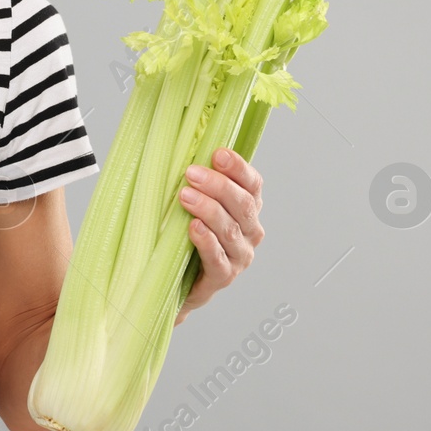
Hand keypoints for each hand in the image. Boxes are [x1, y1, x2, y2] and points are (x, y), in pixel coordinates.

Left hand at [174, 147, 263, 324]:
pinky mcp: (223, 277)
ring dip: (208, 210)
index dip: (238, 168)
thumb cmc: (185, 233)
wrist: (177, 279)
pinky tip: (193, 228)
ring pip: (229, 230)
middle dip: (218, 186)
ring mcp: (239, 256)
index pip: (253, 184)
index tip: (218, 154)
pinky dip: (206, 242)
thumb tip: (181, 151)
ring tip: (185, 196)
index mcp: (248, 209)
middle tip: (191, 173)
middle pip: (242, 205)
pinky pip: (217, 259)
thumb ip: (198, 183)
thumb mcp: (195, 204)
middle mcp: (250, 231)